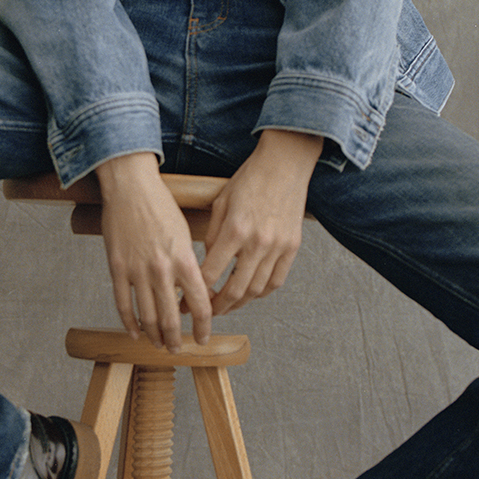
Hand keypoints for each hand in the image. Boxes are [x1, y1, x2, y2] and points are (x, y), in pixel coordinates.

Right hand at [96, 153, 212, 348]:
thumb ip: (190, 265)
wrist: (131, 187)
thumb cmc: (161, 206)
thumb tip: (197, 293)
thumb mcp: (185, 234)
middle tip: (179, 348)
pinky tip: (135, 331)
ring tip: (159, 344)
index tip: (204, 337)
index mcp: (184, 259)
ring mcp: (137, 270)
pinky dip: (130, 322)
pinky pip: (123, 304)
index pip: (200, 304)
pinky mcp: (117, 268)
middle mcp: (162, 269)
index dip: (204, 327)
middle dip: (177, 339)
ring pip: (147, 316)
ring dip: (155, 336)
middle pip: (172, 318)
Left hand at [200, 130, 321, 316]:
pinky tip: (250, 293)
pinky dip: (261, 292)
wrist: (285, 164)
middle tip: (205, 313)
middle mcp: (257, 243)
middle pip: (234, 291)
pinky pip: (276, 281)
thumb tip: (206, 263)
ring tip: (226, 305)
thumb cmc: (250, 179)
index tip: (186, 302)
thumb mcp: (221, 202)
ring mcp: (277, 247)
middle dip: (217, 308)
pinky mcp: (292, 247)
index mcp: (235, 230)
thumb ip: (213, 235)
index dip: (195, 293)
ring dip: (238, 303)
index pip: (210, 274)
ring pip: (256, 291)